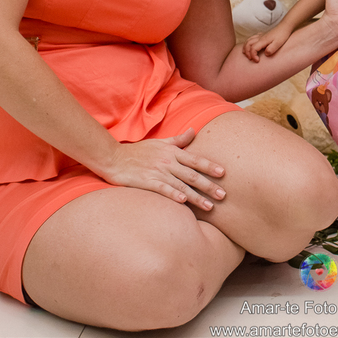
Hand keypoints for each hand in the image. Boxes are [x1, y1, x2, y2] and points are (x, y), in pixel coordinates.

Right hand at [102, 128, 225, 209]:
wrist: (113, 157)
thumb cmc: (138, 151)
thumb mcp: (160, 142)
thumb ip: (178, 140)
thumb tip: (194, 131)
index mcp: (172, 152)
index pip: (195, 160)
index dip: (210, 166)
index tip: (223, 173)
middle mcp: (167, 162)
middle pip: (192, 174)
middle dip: (209, 185)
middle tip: (224, 195)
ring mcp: (157, 172)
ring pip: (181, 185)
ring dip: (197, 196)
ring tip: (210, 206)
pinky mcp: (147, 182)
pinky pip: (163, 189)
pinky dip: (173, 194)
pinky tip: (184, 201)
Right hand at [243, 23, 290, 60]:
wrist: (284, 27)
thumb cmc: (282, 35)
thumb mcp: (278, 44)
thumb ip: (271, 49)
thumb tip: (265, 54)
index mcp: (262, 41)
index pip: (253, 49)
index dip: (253, 56)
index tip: (257, 61)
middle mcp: (259, 38)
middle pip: (247, 44)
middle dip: (246, 52)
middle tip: (250, 59)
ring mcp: (260, 35)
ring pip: (248, 40)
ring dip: (245, 47)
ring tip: (246, 54)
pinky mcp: (262, 35)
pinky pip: (251, 38)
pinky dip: (248, 42)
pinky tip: (250, 45)